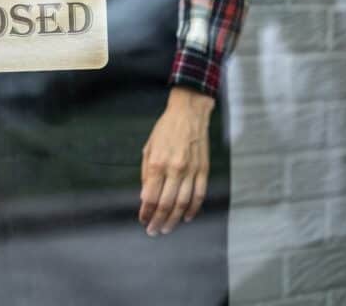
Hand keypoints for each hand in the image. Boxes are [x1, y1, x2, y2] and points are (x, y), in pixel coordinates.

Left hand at [139, 86, 214, 236]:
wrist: (188, 114)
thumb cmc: (165, 130)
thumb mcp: (148, 148)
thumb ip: (146, 174)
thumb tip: (145, 196)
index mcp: (158, 163)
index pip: (150, 196)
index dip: (146, 212)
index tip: (142, 220)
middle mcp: (175, 169)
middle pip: (166, 204)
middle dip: (158, 220)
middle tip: (153, 231)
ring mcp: (191, 171)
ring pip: (183, 203)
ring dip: (174, 220)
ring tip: (167, 229)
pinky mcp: (203, 170)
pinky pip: (199, 195)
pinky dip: (193, 209)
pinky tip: (186, 217)